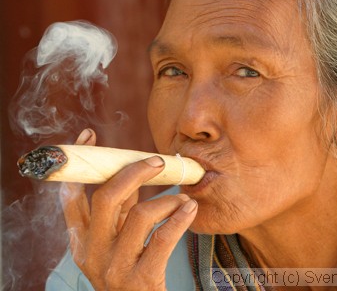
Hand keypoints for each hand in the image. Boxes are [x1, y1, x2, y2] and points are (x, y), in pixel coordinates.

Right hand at [60, 129, 197, 289]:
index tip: (90, 136)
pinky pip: (163, 238)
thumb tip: (134, 172)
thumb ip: (121, 211)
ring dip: (168, 201)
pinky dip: (180, 218)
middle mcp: (92, 253)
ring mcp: (115, 267)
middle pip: (107, 197)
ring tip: (183, 200)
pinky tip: (190, 209)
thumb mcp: (117, 240)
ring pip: (140, 215)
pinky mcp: (141, 279)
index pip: (70, 195)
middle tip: (157, 162)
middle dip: (134, 172)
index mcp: (80, 240)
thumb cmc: (131, 270)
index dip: (79, 163)